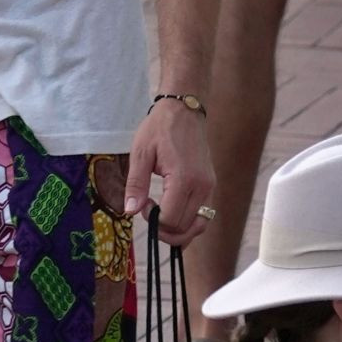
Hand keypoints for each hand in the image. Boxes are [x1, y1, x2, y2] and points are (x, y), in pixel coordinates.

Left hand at [124, 100, 213, 244]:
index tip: (144, 204)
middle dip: (164, 228)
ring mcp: (210, 187)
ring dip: (179, 231)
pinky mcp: (211, 186)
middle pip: (186, 228)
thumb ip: (136, 184)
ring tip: (161, 216)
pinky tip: (173, 213)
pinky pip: (204, 215)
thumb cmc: (160, 129)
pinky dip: (190, 223)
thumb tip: (130, 210)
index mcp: (184, 179)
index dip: (154, 221)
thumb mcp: (141, 154)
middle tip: (149, 210)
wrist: (184, 111)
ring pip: (199, 226)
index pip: (171, 220)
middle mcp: (202, 187)